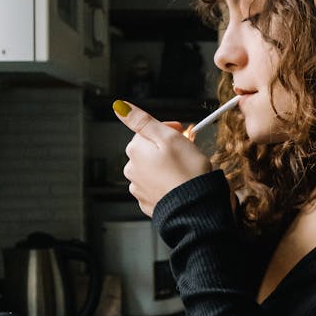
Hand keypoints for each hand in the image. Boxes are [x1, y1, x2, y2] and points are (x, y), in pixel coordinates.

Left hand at [113, 100, 212, 216]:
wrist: (194, 207)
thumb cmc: (186, 172)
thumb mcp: (168, 137)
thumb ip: (141, 121)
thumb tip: (120, 107)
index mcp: (135, 150)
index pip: (146, 130)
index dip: (168, 129)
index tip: (181, 133)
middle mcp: (131, 169)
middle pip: (148, 150)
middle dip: (165, 148)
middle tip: (185, 152)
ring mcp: (138, 187)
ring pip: (152, 168)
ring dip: (165, 166)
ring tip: (183, 170)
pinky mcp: (148, 202)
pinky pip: (156, 186)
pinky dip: (165, 183)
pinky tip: (177, 183)